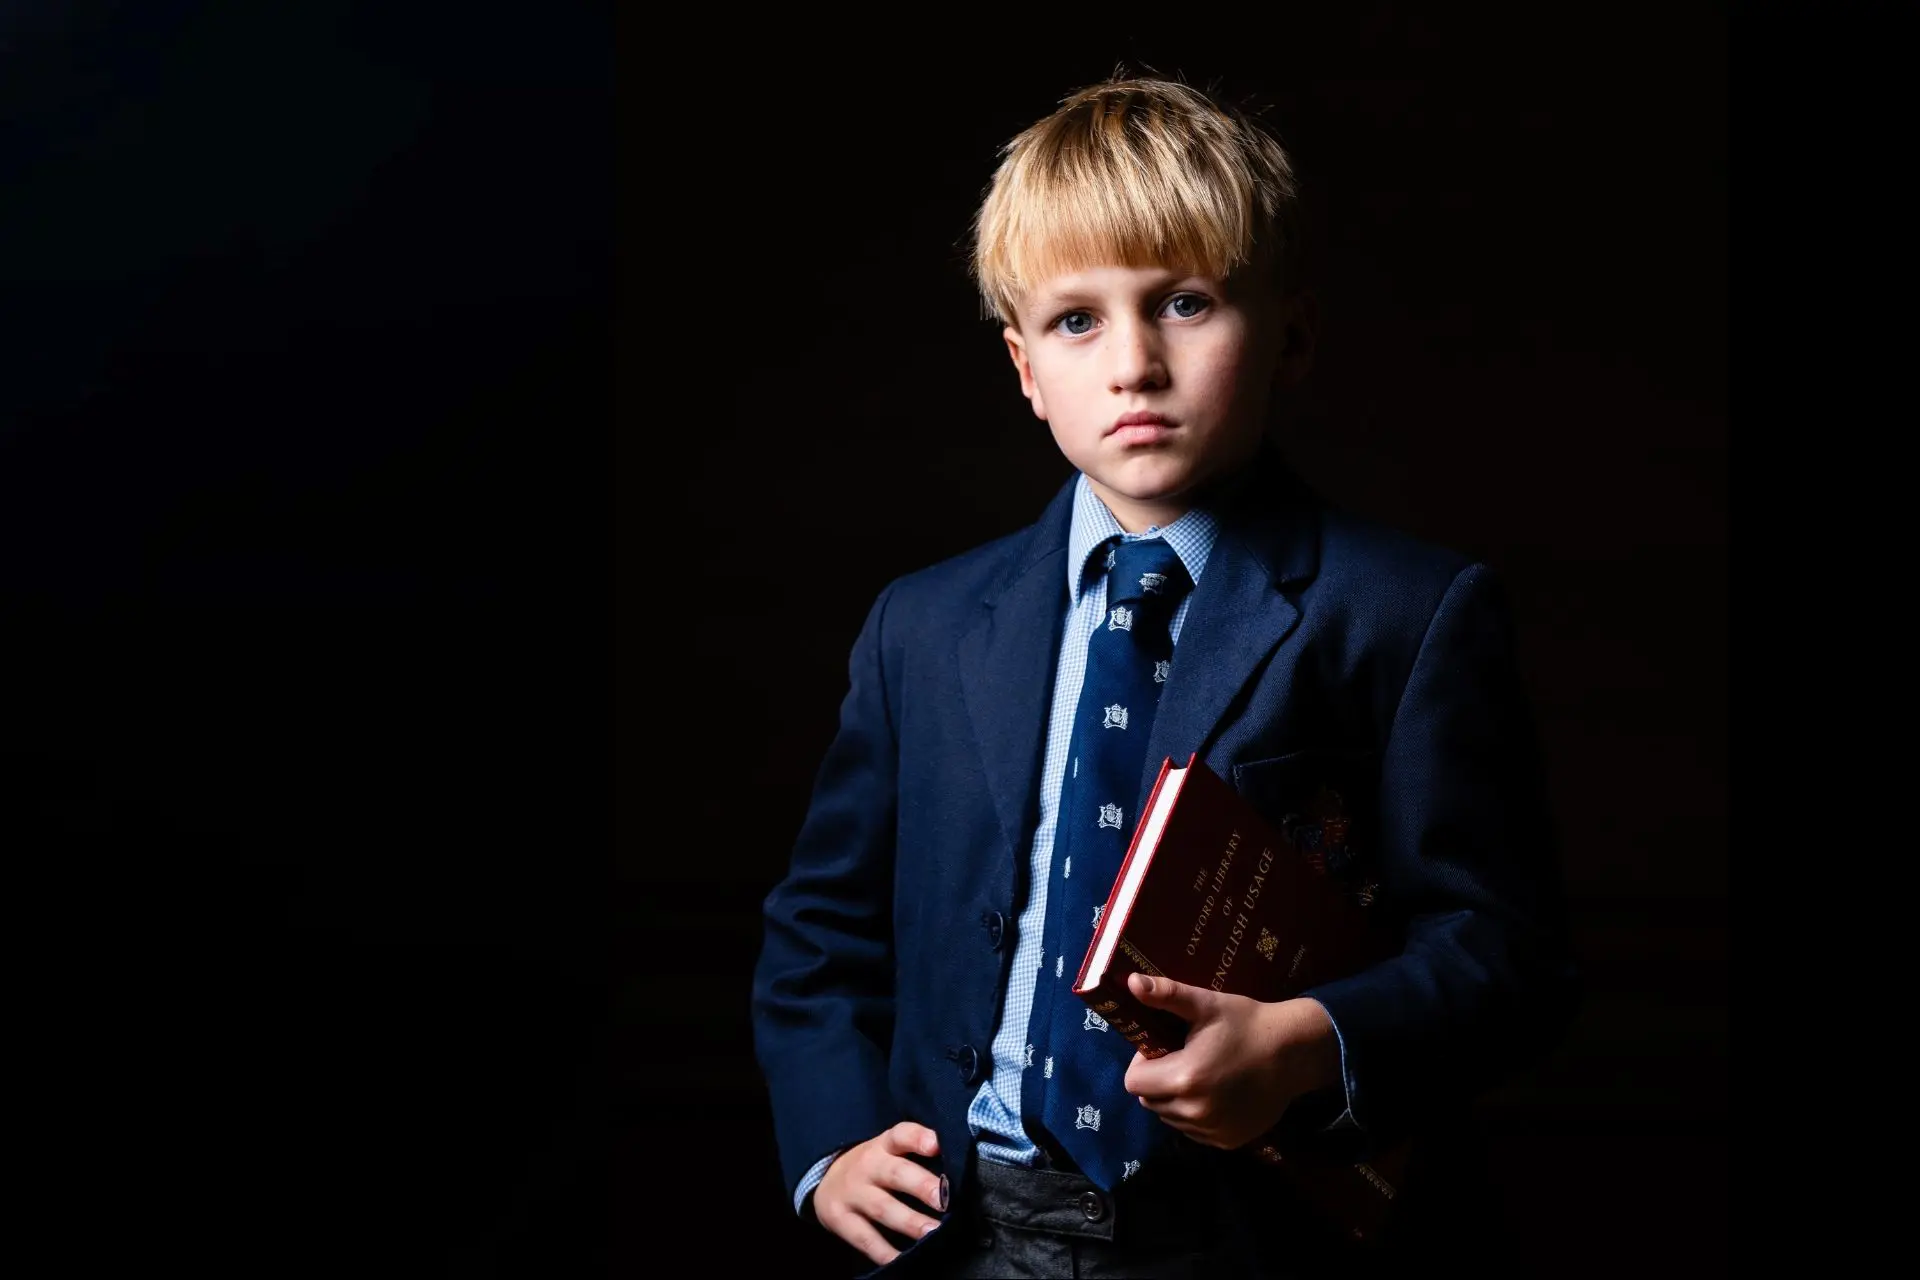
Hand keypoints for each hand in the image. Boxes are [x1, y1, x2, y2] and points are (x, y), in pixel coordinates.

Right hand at [812, 1121, 947, 1266]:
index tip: (936, 1145)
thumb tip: (959, 1172)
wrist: (825, 1180)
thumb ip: (916, 1157)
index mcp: (883, 1146)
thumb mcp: (888, 1153)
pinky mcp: (840, 1219)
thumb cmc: (872, 1168)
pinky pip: (865, 1238)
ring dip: (910, 1221)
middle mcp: (868, 1166)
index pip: (900, 1135)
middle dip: (921, 1186)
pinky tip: (902, 1259)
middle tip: (944, 1199)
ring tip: (932, 1232)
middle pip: (896, 1173)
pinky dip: (883, 1251)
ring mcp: (852, 1193)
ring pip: (883, 1208)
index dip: (918, 1138)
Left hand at [1121, 972, 1342, 1149]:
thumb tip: (1131, 982)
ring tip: (1202, 1074)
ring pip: (1171, 1118)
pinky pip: (1194, 1131)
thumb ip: (1166, 994)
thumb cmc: (1246, 1023)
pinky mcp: (1227, 1142)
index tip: (1163, 1048)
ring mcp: (1212, 1131)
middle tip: (1182, 1059)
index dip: (1143, 1063)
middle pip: (1149, 1102)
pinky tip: (1217, 1093)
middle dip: (1157, 1081)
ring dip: (1175, 1100)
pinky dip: (1196, 1115)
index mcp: (1184, 1078)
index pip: (1133, 1082)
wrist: (1294, 1053)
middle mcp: (1194, 1112)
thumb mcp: (1206, 1004)